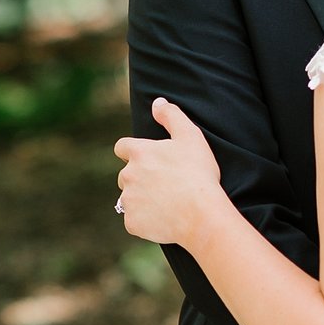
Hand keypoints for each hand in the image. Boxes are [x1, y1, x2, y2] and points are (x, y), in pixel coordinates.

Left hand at [113, 99, 225, 248]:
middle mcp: (128, 175)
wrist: (201, 213)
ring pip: (130, 198)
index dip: (134, 152)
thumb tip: (157, 102)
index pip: (122, 147)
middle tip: (166, 184)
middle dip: (140, 178)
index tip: (150, 160)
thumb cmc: (198, 173)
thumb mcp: (191, 137)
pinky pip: (135, 220)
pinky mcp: (131, 222)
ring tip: (168, 203)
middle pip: (126, 175)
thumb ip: (172, 116)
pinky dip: (146, 220)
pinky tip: (166, 219)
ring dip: (143, 199)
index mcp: (139, 153)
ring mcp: (128, 200)